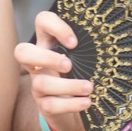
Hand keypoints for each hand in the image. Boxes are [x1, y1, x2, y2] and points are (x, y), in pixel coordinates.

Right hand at [15, 11, 91, 130]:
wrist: (74, 108)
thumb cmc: (81, 73)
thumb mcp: (83, 56)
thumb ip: (87, 47)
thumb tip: (109, 41)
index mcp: (48, 43)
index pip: (42, 21)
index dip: (55, 26)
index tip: (74, 42)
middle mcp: (38, 63)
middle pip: (22, 52)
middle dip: (46, 57)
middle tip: (69, 65)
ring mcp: (38, 84)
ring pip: (41, 83)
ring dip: (68, 85)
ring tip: (89, 87)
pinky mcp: (44, 104)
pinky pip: (50, 105)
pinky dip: (70, 104)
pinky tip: (86, 102)